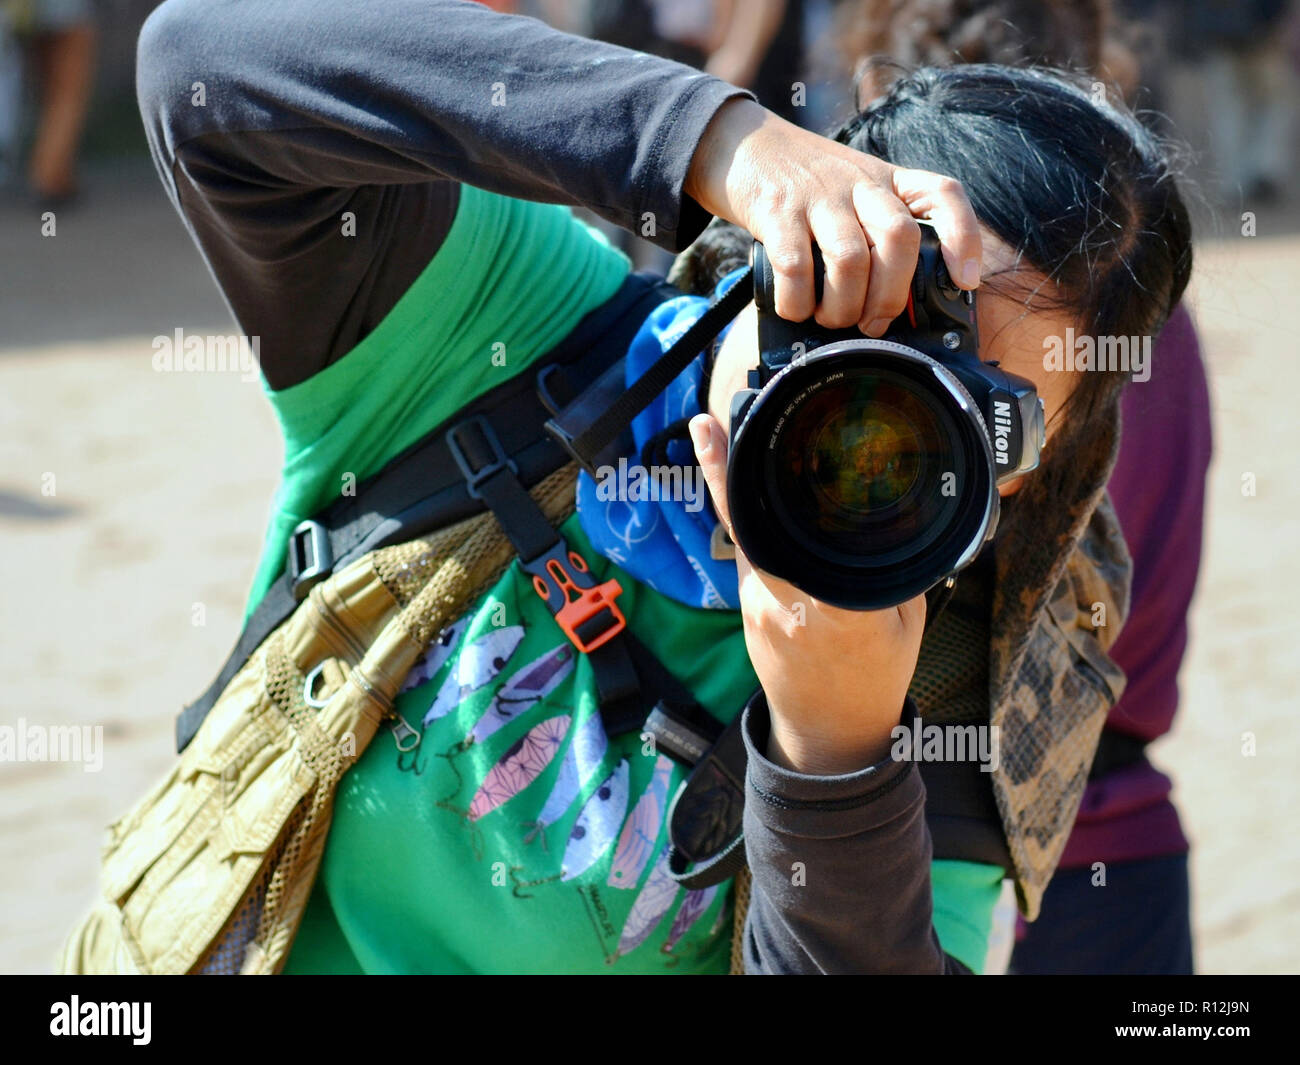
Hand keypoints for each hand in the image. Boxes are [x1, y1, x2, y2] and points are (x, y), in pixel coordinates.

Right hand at [684, 97, 981, 335]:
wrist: (745, 145)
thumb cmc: (807, 185)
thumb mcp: (855, 192)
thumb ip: (877, 233)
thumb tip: (894, 308)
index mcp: (888, 180)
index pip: (943, 194)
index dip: (964, 238)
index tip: (965, 280)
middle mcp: (860, 182)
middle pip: (899, 238)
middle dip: (890, 296)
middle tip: (873, 323)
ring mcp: (818, 195)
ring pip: (850, 260)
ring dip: (843, 307)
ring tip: (831, 319)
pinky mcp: (777, 211)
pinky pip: (796, 267)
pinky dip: (798, 302)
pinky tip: (796, 308)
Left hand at [690, 414, 926, 775]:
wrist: (830, 737)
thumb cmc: (875, 679)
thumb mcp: (905, 618)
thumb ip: (893, 564)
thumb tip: (884, 511)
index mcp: (835, 607)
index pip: (789, 533)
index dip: (749, 485)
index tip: (725, 440)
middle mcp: (784, 603)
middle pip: (747, 525)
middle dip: (724, 472)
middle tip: (706, 423)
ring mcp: (757, 608)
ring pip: (742, 537)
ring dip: (734, 490)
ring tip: (717, 434)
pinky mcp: (747, 611)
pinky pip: (747, 554)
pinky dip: (748, 519)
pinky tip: (748, 488)